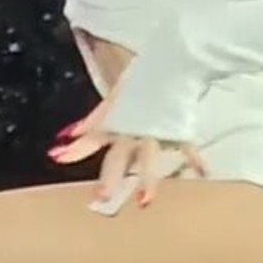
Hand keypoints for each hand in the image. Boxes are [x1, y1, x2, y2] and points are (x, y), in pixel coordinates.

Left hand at [49, 85, 205, 207]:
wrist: (170, 61)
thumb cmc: (141, 79)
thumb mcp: (113, 97)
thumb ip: (93, 120)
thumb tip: (68, 133)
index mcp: (117, 121)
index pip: (92, 138)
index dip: (75, 149)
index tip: (57, 156)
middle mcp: (133, 130)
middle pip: (118, 157)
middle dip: (109, 176)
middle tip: (101, 198)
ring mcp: (156, 132)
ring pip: (150, 158)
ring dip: (147, 180)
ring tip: (144, 201)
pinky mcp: (178, 130)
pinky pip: (188, 149)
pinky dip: (196, 162)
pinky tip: (205, 174)